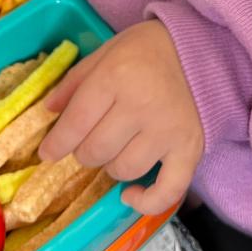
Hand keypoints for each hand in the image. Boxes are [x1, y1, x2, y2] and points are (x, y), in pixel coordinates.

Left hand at [39, 20, 202, 215]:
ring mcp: (167, 131)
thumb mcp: (107, 51)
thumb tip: (48, 111)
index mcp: (115, 77)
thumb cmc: (149, 49)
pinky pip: (166, 190)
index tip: (48, 152)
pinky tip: (130, 195)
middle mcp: (140, 106)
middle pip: (95, 150)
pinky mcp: (190, 149)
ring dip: (110, 165)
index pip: (76, 123)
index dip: (56, 143)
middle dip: (83, 151)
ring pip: (123, 169)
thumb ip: (76, 81)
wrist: (203, 50)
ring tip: (115, 149)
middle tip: (88, 141)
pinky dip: (147, 201)